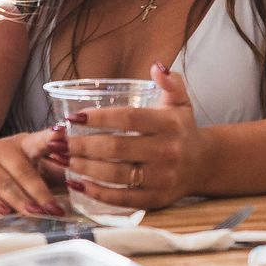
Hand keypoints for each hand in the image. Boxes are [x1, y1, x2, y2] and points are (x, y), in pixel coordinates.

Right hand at [0, 129, 67, 216]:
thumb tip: (82, 179)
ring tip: (35, 213)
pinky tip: (4, 213)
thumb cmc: (4, 167)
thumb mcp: (27, 161)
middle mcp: (1, 151)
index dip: (51, 138)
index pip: (39, 140)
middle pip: (23, 171)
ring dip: (21, 200)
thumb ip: (52, 167)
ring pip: (3, 184)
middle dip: (40, 191)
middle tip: (54, 209)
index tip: (62, 135)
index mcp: (23, 143)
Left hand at [65, 64, 213, 211]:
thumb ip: (170, 82)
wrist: (206, 164)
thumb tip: (157, 66)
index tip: (74, 117)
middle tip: (59, 143)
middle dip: (83, 146)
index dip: (100, 117)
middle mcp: (167, 151)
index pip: (130, 118)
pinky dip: (96, 193)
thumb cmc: (183, 130)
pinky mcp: (156, 199)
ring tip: (61, 161)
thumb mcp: (181, 103)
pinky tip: (76, 184)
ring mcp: (162, 178)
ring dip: (83, 168)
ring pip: (115, 175)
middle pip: (117, 149)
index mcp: (170, 125)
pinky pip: (121, 199)